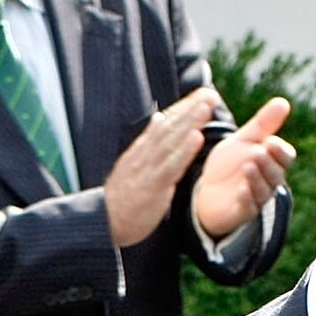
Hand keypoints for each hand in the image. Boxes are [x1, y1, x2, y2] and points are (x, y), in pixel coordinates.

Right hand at [104, 90, 226, 246]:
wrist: (105, 222)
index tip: (204, 93)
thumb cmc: (124, 197)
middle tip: (210, 93)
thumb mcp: (136, 164)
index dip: (185, 107)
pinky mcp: (152, 185)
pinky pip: (170, 166)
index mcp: (142, 150)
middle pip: (170, 126)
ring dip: (190, 122)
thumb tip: (159, 118)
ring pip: (171, 140)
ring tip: (206, 106)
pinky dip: (183, 150)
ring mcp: (147, 169)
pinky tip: (196, 138)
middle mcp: (144, 154)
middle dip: (191, 108)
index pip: (166, 123)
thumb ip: (150, 142)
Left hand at [189, 96, 297, 239]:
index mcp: (272, 163)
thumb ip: (264, 124)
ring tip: (248, 166)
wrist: (208, 192)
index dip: (280, 150)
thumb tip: (284, 101)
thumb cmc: (230, 165)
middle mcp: (268, 182)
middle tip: (259, 151)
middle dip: (268, 162)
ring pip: (263, 190)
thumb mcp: (244, 141)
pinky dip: (246, 198)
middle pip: (276, 173)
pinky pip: (248, 207)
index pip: (285, 157)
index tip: (270, 141)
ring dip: (257, 178)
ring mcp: (256, 198)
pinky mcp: (241, 212)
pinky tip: (241, 189)